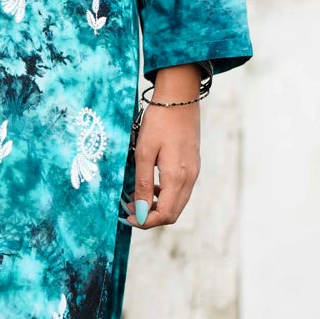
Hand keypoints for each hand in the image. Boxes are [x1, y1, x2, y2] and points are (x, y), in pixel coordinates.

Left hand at [132, 64, 201, 228]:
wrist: (179, 97)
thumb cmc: (159, 122)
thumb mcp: (144, 152)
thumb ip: (142, 184)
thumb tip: (139, 212)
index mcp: (177, 177)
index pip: (164, 214)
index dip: (144, 221)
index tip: (126, 216)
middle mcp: (190, 178)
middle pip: (172, 214)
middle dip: (149, 217)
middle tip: (128, 209)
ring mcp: (194, 172)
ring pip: (177, 204)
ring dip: (156, 206)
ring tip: (134, 198)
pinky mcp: (193, 166)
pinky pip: (180, 191)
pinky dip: (164, 195)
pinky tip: (149, 185)